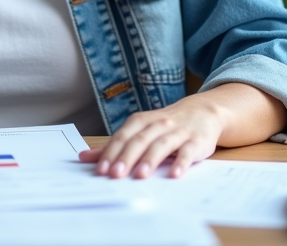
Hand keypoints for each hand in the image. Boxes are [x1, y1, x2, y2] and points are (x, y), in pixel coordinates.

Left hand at [79, 93, 225, 179]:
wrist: (203, 111)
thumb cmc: (165, 125)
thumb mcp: (139, 131)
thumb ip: (114, 145)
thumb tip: (84, 158)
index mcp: (141, 121)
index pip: (123, 136)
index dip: (111, 152)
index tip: (101, 169)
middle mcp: (159, 124)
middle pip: (140, 140)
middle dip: (127, 157)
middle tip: (116, 174)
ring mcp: (178, 132)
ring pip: (162, 144)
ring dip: (150, 160)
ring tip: (140, 175)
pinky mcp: (197, 141)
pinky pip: (188, 151)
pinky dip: (181, 162)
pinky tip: (174, 174)